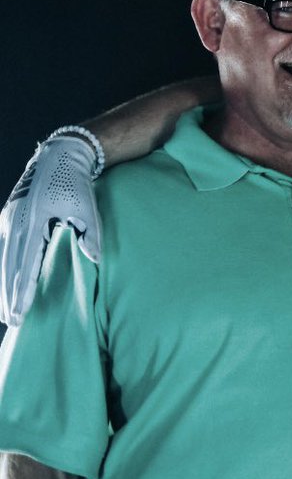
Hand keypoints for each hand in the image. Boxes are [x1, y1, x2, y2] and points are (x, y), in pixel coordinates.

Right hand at [0, 134, 102, 325]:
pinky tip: (4, 284)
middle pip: (9, 267)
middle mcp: (16, 223)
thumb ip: (90, 233)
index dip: (23, 291)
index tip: (21, 313)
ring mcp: (9, 220)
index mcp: (34, 222)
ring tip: (5, 312)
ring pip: (3, 260)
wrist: (58, 156)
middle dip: (10, 296)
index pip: (26, 265)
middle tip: (12, 322)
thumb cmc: (76, 184)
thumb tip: (95, 259)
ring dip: (4, 286)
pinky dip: (4, 269)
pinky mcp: (9, 218)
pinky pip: (4, 249)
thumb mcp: (87, 207)